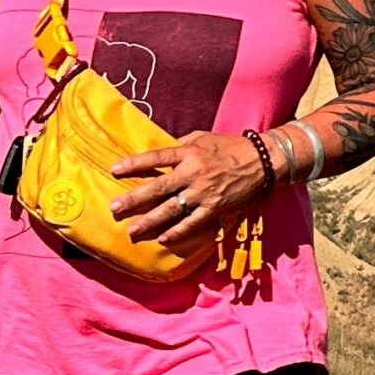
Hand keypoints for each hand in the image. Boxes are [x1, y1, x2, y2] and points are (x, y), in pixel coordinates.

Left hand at [109, 130, 268, 244]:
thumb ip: (181, 145)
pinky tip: (163, 238)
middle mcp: (193, 173)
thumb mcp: (203, 137)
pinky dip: (178, 231)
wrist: (261, 160)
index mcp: (189, 153)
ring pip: (172, 209)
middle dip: (134, 198)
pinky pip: (193, 222)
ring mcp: (203, 193)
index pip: (156, 158)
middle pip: (158, 187)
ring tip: (132, 230)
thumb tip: (162, 152)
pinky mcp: (215, 207)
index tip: (114, 170)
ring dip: (150, 221)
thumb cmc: (229, 146)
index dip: (135, 164)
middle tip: (114, 208)